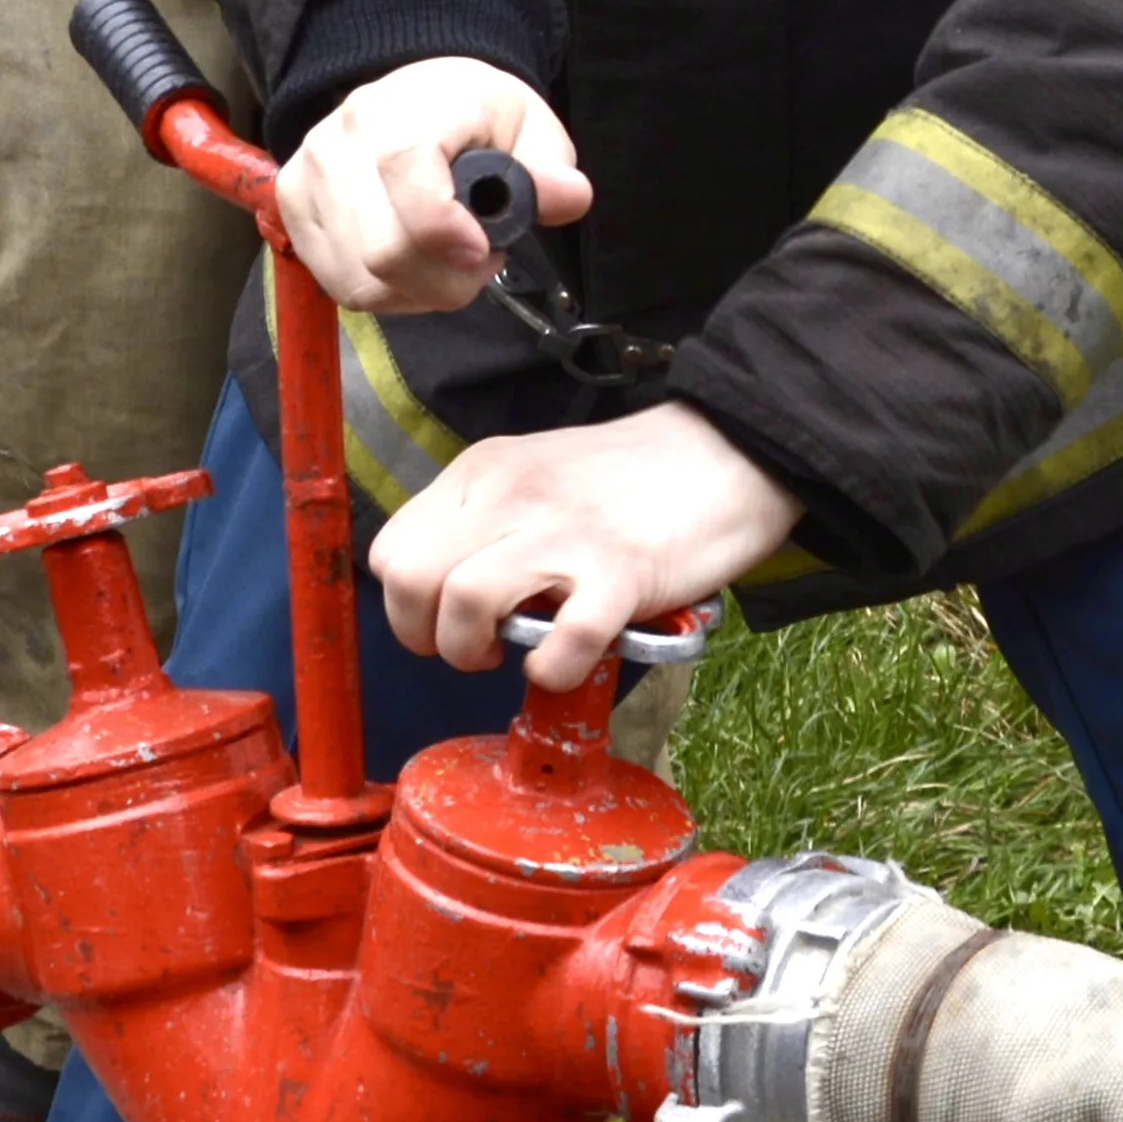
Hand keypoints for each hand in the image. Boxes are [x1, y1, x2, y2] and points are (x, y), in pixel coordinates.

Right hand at [278, 57, 589, 314]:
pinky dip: (387, 292)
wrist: (412, 96)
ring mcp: (311, 173)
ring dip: (420, 291)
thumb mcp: (527, 126)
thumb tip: (566, 196)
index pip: (404, 169)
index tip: (481, 251)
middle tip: (480, 256)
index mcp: (407, 105)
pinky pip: (340, 284)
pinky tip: (412, 265)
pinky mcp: (294, 206)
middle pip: (383, 249)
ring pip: (362, 279)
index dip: (442, 227)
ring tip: (447, 257)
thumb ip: (548, 167)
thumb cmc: (473, 115)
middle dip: (448, 278)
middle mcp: (344, 137)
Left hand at [368, 402, 803, 686]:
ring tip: (515, 652)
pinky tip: (567, 660)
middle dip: (425, 637)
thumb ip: (488, 520)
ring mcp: (563, 532)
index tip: (444, 619)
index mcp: (483, 470)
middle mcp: (510, 494)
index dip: (406, 603)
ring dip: (476, 653)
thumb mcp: (536, 475)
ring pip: (465, 604)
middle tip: (473, 648)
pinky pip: (559, 644)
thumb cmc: (633, 477)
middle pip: (411, 580)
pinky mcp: (620, 573)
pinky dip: (552, 670)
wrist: (731, 451)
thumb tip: (449, 593)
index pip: (392, 550)